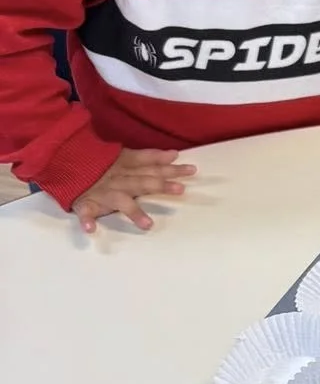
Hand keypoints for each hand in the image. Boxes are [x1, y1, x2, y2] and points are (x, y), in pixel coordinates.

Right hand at [71, 147, 196, 232]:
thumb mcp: (124, 157)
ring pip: (119, 201)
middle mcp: (117, 178)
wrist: (64, 161)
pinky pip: (84, 212)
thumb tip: (174, 154)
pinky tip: (91, 229)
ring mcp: (101, 192)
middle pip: (141, 181)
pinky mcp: (85, 202)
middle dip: (159, 185)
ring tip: (148, 225)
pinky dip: (86, 220)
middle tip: (180, 190)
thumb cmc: (100, 165)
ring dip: (133, 211)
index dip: (169, 167)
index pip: (150, 165)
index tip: (191, 170)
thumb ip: (149, 158)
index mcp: (125, 166)